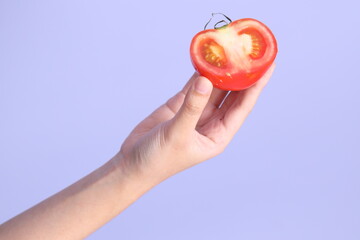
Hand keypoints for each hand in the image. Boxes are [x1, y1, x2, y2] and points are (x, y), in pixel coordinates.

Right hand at [118, 64, 274, 183]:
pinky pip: (193, 86)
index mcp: (218, 135)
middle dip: (243, 76)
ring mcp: (195, 112)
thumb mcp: (178, 135)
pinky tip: (206, 59)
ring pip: (214, 88)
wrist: (134, 163)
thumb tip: (205, 80)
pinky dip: (199, 73)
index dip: (256, 87)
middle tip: (253, 53)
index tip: (268, 67)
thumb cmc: (159, 159)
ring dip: (221, 72)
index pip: (242, 107)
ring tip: (232, 51)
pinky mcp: (180, 105)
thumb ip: (191, 107)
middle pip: (232, 95)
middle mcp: (211, 123)